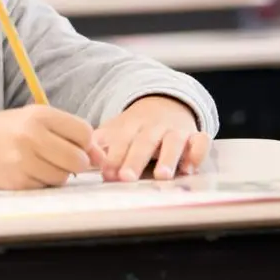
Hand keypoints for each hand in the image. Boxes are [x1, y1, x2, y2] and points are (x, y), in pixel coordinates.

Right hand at [0, 106, 98, 189]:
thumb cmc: (2, 131)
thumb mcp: (31, 119)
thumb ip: (66, 131)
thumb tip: (100, 156)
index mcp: (39, 114)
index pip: (84, 132)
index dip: (87, 144)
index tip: (80, 148)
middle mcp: (32, 136)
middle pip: (78, 159)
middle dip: (75, 163)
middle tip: (60, 159)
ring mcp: (23, 160)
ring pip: (63, 177)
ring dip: (57, 174)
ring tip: (38, 164)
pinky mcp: (17, 182)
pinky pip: (45, 187)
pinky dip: (41, 183)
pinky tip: (25, 172)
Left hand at [90, 96, 210, 181]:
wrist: (164, 102)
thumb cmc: (134, 128)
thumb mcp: (114, 131)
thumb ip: (98, 146)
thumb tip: (79, 159)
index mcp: (130, 126)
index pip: (121, 141)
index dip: (113, 157)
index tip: (107, 173)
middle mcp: (153, 127)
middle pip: (144, 142)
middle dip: (135, 160)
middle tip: (126, 177)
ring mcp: (175, 130)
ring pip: (173, 142)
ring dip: (167, 158)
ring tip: (161, 176)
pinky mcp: (194, 135)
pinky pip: (200, 141)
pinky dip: (197, 153)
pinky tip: (190, 168)